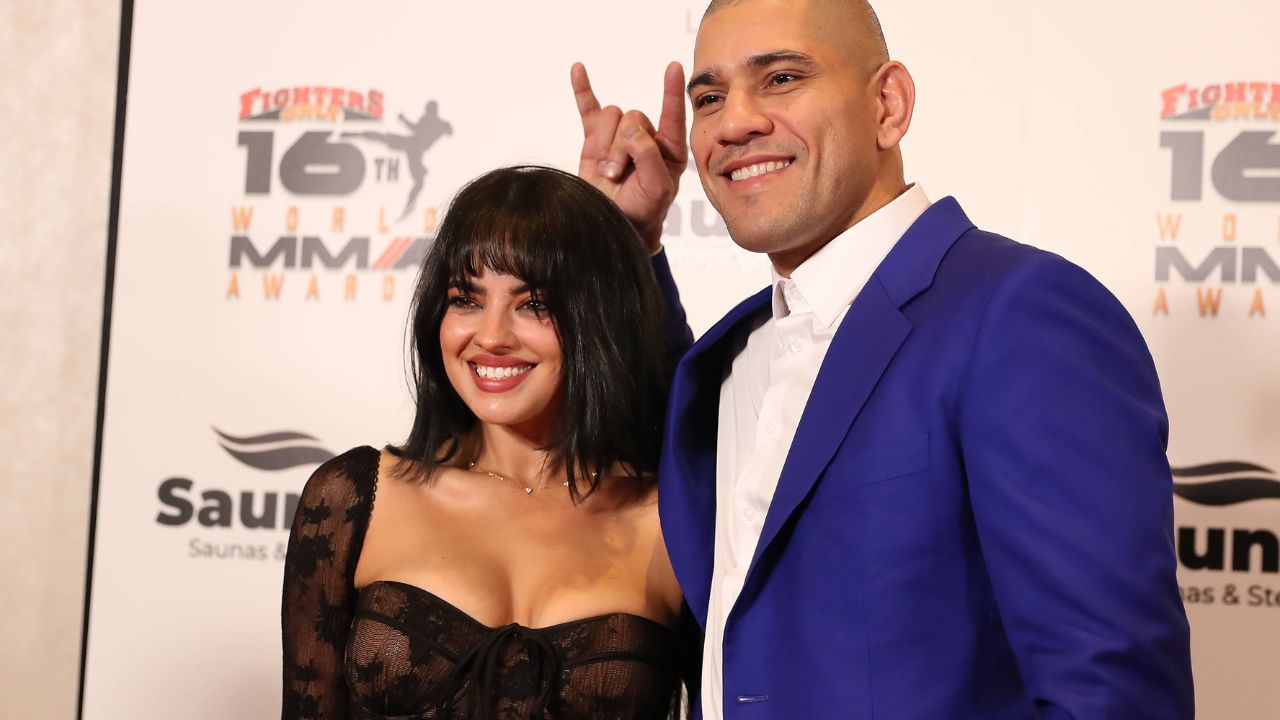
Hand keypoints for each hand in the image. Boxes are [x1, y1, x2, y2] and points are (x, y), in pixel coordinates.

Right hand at [572, 61, 686, 251]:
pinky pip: (589, 109)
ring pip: (611, 116)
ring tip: (607, 171)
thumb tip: (630, 128)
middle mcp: (646, 138)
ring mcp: (619, 137)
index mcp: (670, 147)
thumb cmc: (643, 211)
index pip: (673, 114)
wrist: (614, 229)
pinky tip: (578, 70)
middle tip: (618, 173)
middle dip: (622, 145)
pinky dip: (582, 91)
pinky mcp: (595, 141)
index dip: (673, 91)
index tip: (674, 68)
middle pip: (633, 116)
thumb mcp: (657, 188)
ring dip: (606, 143)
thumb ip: (649, 155)